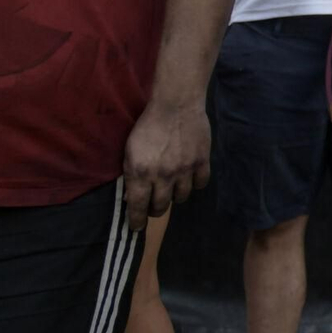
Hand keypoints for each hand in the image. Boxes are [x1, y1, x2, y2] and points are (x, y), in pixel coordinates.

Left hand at [122, 101, 210, 230]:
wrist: (175, 105)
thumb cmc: (147, 125)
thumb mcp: (130, 150)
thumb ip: (132, 173)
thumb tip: (132, 196)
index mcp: (141, 172)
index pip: (138, 206)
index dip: (137, 220)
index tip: (136, 226)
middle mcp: (163, 176)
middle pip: (161, 206)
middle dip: (155, 210)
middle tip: (154, 206)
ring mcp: (184, 170)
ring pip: (181, 198)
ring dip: (175, 196)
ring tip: (172, 189)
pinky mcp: (201, 162)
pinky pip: (200, 184)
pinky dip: (194, 184)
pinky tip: (189, 178)